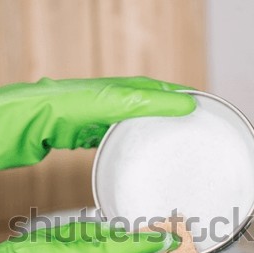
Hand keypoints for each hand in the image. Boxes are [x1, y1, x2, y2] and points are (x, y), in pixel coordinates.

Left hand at [0, 76, 194, 177]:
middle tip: (195, 143)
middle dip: (176, 126)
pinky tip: (142, 161)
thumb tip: (188, 106)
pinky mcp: (101, 135)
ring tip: (173, 156)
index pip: (171, 94)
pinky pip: (125, 142)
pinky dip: (136, 150)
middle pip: (159, 113)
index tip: (209, 119)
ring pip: (143, 129)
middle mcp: (127, 102)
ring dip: (156, 140)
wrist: (44, 118)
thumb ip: (153, 103)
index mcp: (135, 89)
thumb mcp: (121, 102)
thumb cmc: (79, 105)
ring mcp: (114, 119)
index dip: (190, 104)